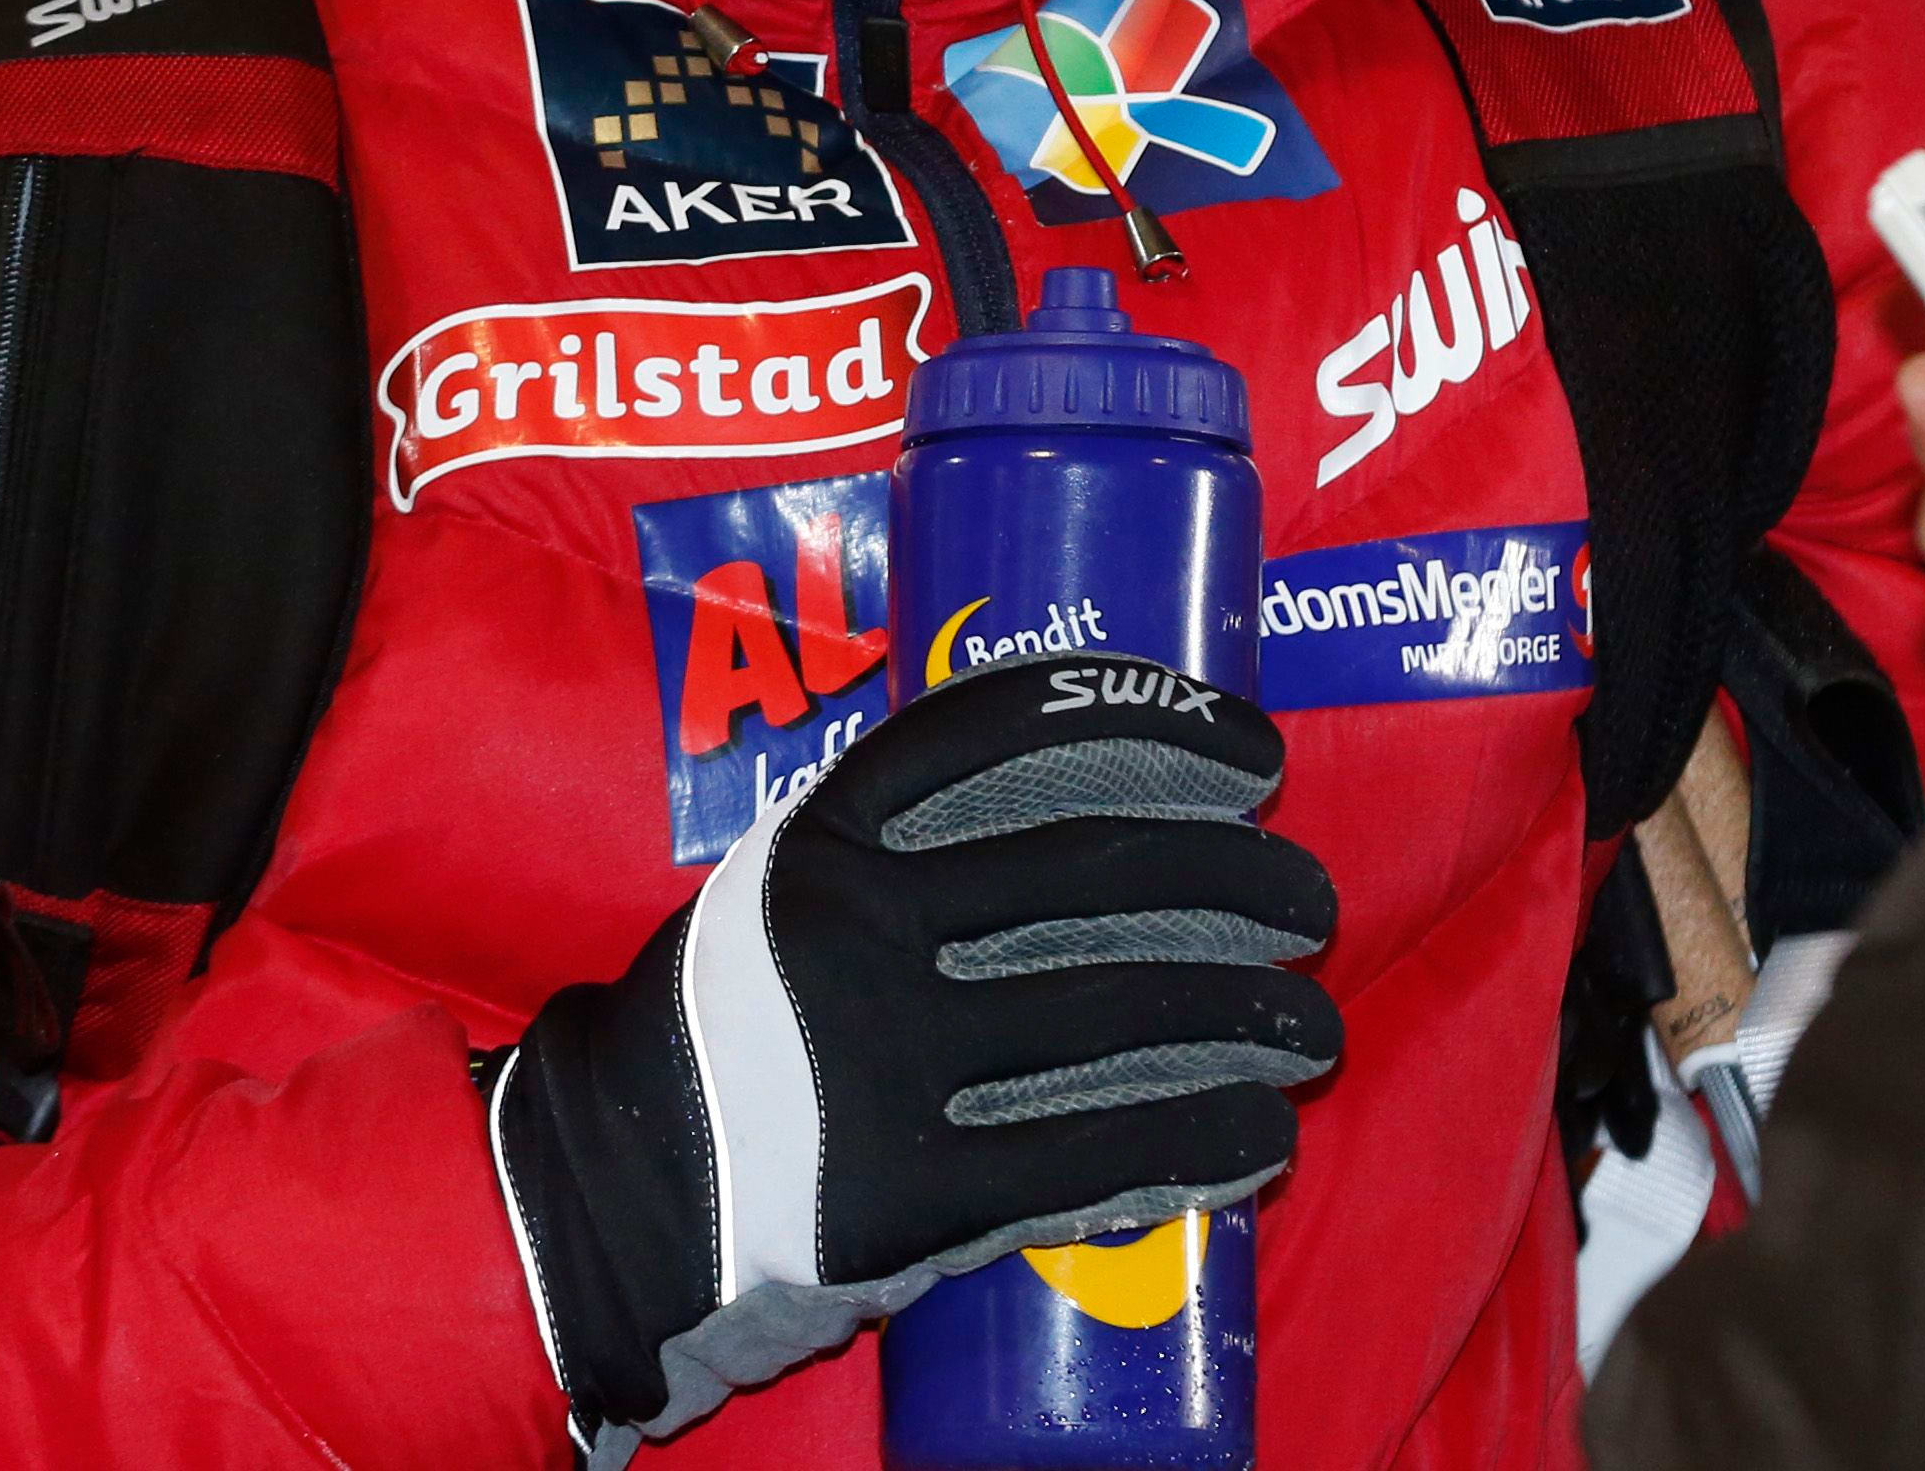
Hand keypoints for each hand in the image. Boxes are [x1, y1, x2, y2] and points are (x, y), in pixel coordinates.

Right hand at [487, 655, 1338, 1450]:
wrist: (614, 1202)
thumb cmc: (730, 1033)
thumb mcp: (786, 889)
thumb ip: (904, 841)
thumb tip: (1100, 791)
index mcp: (826, 835)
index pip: (1012, 731)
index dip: (1155, 721)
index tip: (1253, 746)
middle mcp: (857, 930)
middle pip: (1103, 871)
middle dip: (1241, 879)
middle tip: (1310, 900)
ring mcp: (881, 1063)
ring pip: (1122, 1013)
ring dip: (1250, 1016)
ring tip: (1309, 1027)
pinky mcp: (907, 1194)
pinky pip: (1096, 1152)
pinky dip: (1202, 1136)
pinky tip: (1261, 1134)